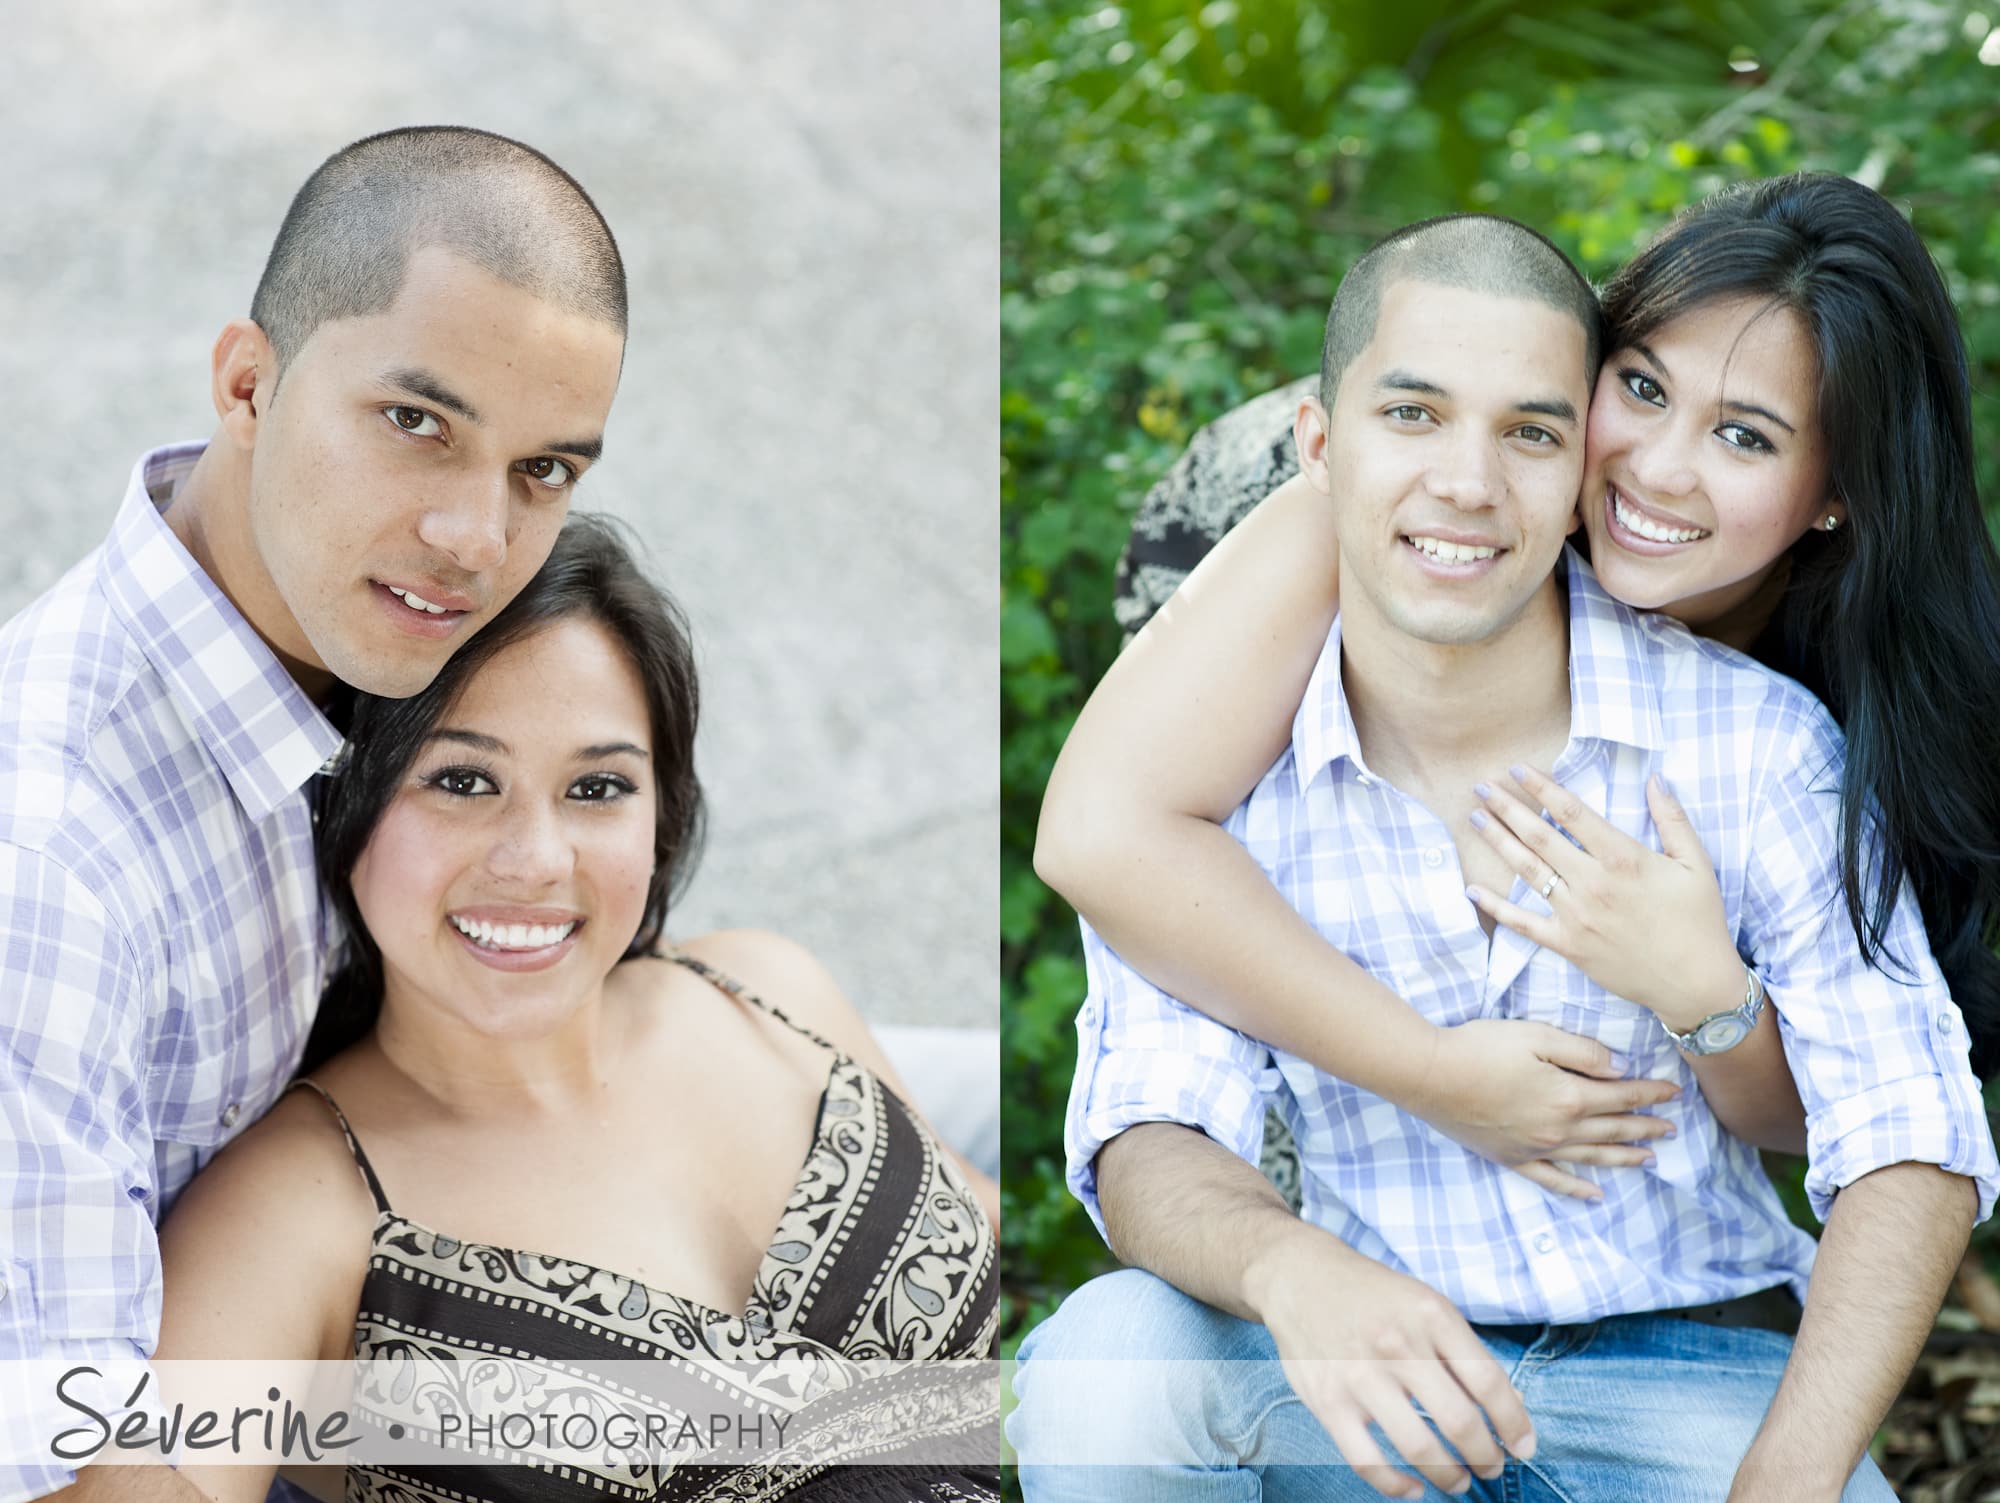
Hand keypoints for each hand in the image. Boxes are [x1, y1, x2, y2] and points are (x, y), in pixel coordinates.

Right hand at [1251, 1230, 1537, 1499]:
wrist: (1300, 1276)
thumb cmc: (1374, 1294)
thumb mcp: (1426, 1303)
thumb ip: (1464, 1351)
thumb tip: (1510, 1407)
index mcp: (1430, 1315)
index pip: (1488, 1382)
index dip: (1514, 1423)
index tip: (1523, 1447)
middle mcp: (1397, 1345)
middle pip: (1460, 1421)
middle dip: (1487, 1456)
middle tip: (1493, 1465)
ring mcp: (1360, 1375)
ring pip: (1419, 1447)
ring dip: (1451, 1475)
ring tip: (1460, 1480)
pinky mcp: (1327, 1401)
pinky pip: (1367, 1461)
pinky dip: (1397, 1486)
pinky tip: (1414, 1488)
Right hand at [1414, 1019, 1679, 1199]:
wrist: (1429, 1075)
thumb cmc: (1480, 1047)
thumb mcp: (1536, 1036)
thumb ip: (1582, 1052)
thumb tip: (1618, 1068)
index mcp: (1568, 1096)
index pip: (1620, 1095)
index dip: (1649, 1093)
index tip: (1674, 1092)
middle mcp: (1558, 1129)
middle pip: (1612, 1129)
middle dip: (1645, 1127)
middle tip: (1671, 1129)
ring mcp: (1535, 1148)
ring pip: (1591, 1157)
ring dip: (1623, 1158)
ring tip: (1648, 1159)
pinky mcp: (1511, 1157)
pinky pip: (1551, 1179)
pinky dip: (1575, 1189)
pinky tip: (1594, 1195)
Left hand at [1464, 766, 1744, 1031]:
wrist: (1695, 983)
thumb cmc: (1699, 921)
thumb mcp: (1696, 864)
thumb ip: (1673, 818)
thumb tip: (1656, 777)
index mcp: (1623, 858)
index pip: (1572, 812)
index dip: (1541, 787)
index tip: (1517, 768)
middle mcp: (1593, 883)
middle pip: (1540, 836)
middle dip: (1507, 808)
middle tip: (1482, 786)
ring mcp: (1577, 915)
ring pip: (1528, 870)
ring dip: (1498, 842)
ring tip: (1474, 819)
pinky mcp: (1568, 945)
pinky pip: (1523, 923)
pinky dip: (1496, 906)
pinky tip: (1472, 889)